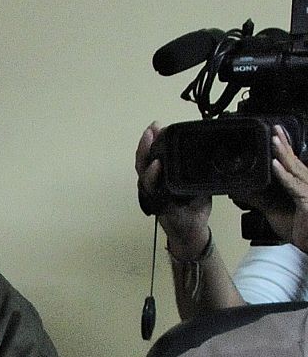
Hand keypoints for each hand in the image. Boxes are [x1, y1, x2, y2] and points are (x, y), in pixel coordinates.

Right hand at [136, 122, 210, 254]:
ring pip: (144, 172)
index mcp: (163, 177)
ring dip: (145, 155)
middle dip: (146, 143)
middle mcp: (155, 184)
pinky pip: (153, 190)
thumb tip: (211, 149)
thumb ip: (198, 169)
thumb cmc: (193, 207)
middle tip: (151, 128)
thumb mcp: (198, 183)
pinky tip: (156, 166)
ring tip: (150, 140)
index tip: (157, 125)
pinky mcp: (159, 204)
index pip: (154, 155)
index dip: (153, 140)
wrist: (194, 231)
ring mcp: (155, 194)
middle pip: (144, 161)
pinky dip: (153, 177)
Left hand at [265, 125, 307, 252]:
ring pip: (295, 169)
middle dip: (284, 144)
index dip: (285, 148)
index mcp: (301, 186)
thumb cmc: (301, 231)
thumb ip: (258, 200)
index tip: (276, 134)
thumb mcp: (274, 212)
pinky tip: (274, 164)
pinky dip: (283, 174)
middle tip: (275, 128)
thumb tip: (240, 190)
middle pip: (295, 162)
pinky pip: (295, 186)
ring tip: (274, 139)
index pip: (293, 163)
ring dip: (283, 154)